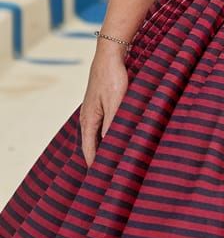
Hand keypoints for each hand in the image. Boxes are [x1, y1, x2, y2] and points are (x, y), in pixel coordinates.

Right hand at [79, 43, 128, 166]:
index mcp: (89, 121)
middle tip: (111, 177)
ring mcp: (94, 111)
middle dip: (101, 160)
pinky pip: (104, 125)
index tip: (102, 183)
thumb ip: (113, 124)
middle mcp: (88, 119)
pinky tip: (120, 137)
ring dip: (106, 147)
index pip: (90, 151)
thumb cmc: (112, 77)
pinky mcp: (102, 104)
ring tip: (117, 161)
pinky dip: (110, 135)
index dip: (97, 166)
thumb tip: (111, 146)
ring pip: (99, 136)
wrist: (110, 54)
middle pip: (93, 146)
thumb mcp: (115, 102)